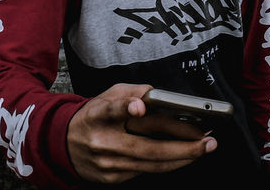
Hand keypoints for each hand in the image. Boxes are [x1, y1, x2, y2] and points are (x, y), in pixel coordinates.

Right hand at [67, 83, 216, 183]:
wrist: (63, 145)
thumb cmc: (91, 117)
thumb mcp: (106, 96)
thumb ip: (131, 92)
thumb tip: (155, 94)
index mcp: (98, 115)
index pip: (111, 110)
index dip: (125, 107)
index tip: (138, 106)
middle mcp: (103, 142)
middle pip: (147, 146)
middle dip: (183, 145)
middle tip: (206, 140)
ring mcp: (109, 164)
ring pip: (153, 164)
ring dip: (183, 157)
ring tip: (204, 147)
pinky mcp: (113, 178)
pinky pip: (147, 171)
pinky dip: (168, 163)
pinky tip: (183, 156)